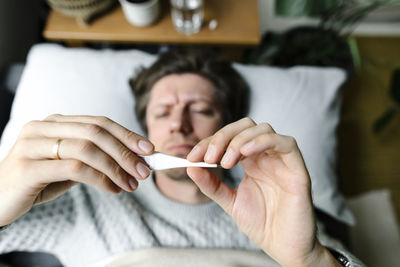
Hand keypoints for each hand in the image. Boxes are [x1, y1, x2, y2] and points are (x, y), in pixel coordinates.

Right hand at [0, 114, 153, 225]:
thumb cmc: (38, 180)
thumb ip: (94, 158)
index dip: (127, 134)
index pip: (99, 122)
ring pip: (87, 148)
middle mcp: (42, 127)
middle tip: (144, 171)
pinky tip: (113, 189)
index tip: (149, 149)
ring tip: (131, 184)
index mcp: (55, 122)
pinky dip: (100, 179)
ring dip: (116, 168)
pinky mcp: (27, 166)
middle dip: (125, 152)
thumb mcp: (69, 165)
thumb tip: (134, 159)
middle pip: (96, 132)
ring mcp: (32, 144)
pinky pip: (74, 168)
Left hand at [186, 118, 338, 266]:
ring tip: (225, 162)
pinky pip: (286, 143)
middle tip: (209, 156)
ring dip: (239, 140)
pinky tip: (245, 153)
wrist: (283, 247)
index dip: (210, 142)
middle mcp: (267, 156)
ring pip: (264, 129)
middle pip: (246, 127)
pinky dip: (263, 142)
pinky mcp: (298, 170)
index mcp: (251, 161)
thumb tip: (191, 167)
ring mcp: (282, 161)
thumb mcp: (229, 201)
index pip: (230, 138)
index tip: (192, 157)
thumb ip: (211, 184)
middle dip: (223, 137)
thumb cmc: (262, 224)